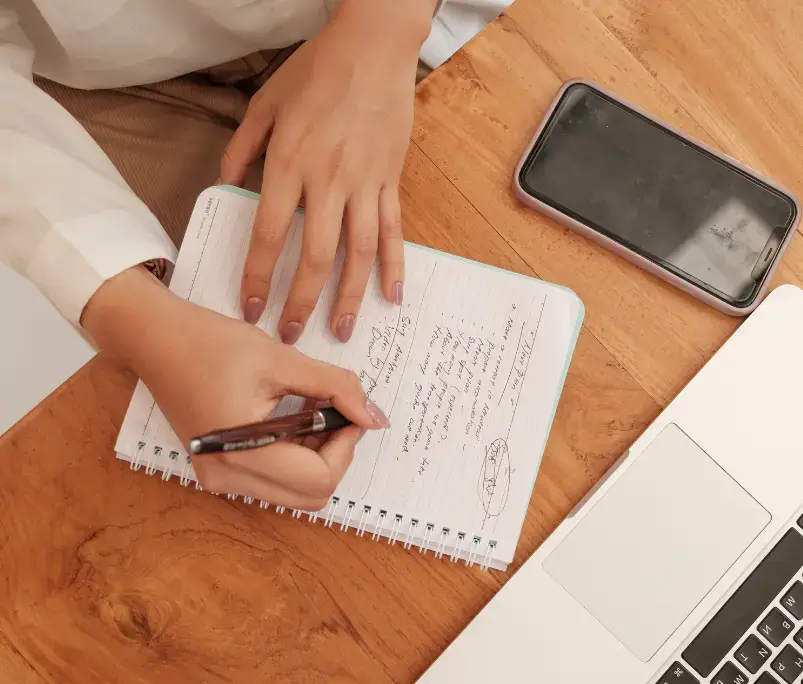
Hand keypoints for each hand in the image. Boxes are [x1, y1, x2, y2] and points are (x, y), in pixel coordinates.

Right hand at [83, 268, 388, 509]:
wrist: (154, 339)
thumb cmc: (210, 344)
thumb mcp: (283, 360)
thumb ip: (336, 388)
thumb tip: (375, 418)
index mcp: (242, 453)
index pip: (320, 479)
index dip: (346, 445)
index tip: (349, 409)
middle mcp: (228, 478)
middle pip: (312, 494)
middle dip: (335, 454)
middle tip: (334, 410)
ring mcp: (221, 479)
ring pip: (296, 491)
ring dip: (316, 455)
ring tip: (310, 408)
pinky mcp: (219, 470)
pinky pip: (274, 480)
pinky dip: (295, 455)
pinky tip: (292, 416)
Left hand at [220, 0, 436, 344]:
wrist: (373, 47)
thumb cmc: (316, 71)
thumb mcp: (264, 104)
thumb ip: (242, 150)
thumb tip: (225, 188)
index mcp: (290, 164)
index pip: (271, 235)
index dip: (259, 278)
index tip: (252, 309)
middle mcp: (328, 180)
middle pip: (316, 256)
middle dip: (302, 301)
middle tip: (293, 334)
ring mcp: (365, 183)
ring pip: (359, 253)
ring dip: (350, 297)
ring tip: (343, 330)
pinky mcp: (390, 180)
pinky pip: (393, 231)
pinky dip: (394, 265)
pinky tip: (392, 296)